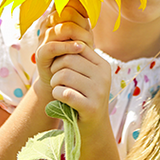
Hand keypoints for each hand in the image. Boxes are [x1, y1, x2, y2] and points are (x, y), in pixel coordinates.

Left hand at [35, 0, 111, 129]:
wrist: (92, 128)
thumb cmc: (83, 97)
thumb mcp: (86, 76)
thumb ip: (79, 58)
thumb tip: (64, 32)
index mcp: (103, 65)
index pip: (78, 47)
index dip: (62, 54)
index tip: (58, 65)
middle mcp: (104, 75)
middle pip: (68, 60)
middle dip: (56, 70)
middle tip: (56, 80)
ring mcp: (100, 91)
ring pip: (64, 76)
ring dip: (55, 84)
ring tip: (58, 90)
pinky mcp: (91, 107)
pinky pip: (64, 93)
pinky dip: (56, 96)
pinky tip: (60, 100)